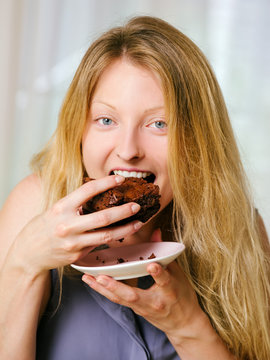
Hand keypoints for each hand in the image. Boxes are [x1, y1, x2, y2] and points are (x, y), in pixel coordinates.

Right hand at [8, 176, 142, 274]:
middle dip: (123, 211)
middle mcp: (67, 225)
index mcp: (61, 208)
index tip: (120, 179)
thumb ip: (75, 204)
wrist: (28, 254)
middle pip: (102, 217)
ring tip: (138, 223)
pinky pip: (99, 245)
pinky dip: (113, 238)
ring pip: (106, 236)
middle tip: (136, 205)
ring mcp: (73, 242)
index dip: (106, 183)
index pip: (87, 191)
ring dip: (126, 229)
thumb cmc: (43, 227)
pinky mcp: (77, 255)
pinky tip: (123, 233)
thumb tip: (100, 193)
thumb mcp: (55, 210)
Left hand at [82, 230, 203, 341]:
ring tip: (87, 278)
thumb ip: (165, 254)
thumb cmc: (183, 296)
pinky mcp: (135, 309)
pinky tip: (92, 283)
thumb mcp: (179, 274)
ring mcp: (143, 308)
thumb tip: (156, 232)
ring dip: (102, 289)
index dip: (158, 273)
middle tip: (101, 277)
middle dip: (116, 287)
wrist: (183, 324)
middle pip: (133, 295)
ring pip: (120, 299)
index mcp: (170, 291)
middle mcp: (154, 302)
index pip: (164, 281)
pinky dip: (104, 291)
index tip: (151, 265)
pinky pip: (117, 300)